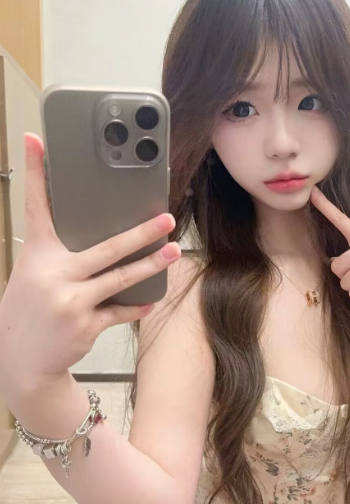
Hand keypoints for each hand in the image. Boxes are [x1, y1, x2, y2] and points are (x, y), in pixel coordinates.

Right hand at [0, 133, 180, 389]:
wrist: (21, 362)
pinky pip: (120, 310)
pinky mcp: (86, 325)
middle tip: (166, 218)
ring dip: (151, 264)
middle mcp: (53, 275)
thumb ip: (60, 256)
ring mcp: (71, 301)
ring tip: (172, 251)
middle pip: (105, 247)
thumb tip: (100, 239)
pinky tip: (150, 301)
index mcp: (38, 256)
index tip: (36, 141)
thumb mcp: (34, 276)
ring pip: (121, 278)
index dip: (35, 172)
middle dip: (140, 232)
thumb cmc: (29, 312)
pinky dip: (135, 306)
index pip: (35, 207)